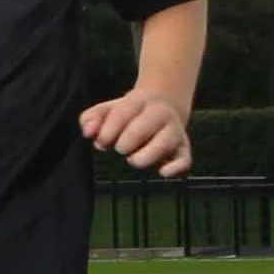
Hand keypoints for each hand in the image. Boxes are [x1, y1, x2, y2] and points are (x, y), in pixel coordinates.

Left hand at [78, 88, 193, 177]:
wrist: (162, 108)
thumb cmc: (129, 114)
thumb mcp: (107, 110)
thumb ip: (91, 118)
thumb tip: (88, 132)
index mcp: (141, 101)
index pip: (123, 112)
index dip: (107, 131)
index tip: (102, 142)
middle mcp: (162, 113)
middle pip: (142, 128)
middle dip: (124, 143)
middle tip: (120, 148)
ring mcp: (175, 131)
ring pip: (164, 143)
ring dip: (144, 156)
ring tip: (133, 158)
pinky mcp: (183, 149)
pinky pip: (184, 160)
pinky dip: (175, 168)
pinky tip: (161, 172)